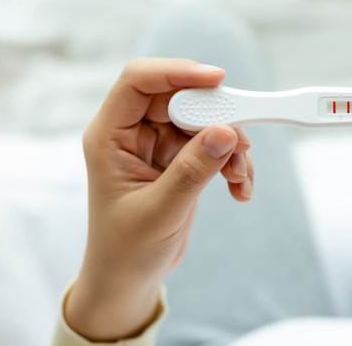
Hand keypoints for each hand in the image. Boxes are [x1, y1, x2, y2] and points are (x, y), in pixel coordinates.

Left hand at [65, 59, 252, 341]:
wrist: (130, 279)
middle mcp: (134, 133)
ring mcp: (159, 145)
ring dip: (230, 145)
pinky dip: (233, 163)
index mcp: (110, 136)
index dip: (177, 71)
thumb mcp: (160, 211)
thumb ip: (192, 170)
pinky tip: (240, 188)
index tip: (217, 79)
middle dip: (216, 117)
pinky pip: (214, 144)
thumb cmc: (127, 249)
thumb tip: (226, 132)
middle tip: (241, 141)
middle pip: (180, 98)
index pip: (139, 81)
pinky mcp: (181, 160)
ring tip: (240, 177)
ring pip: (204, 121)